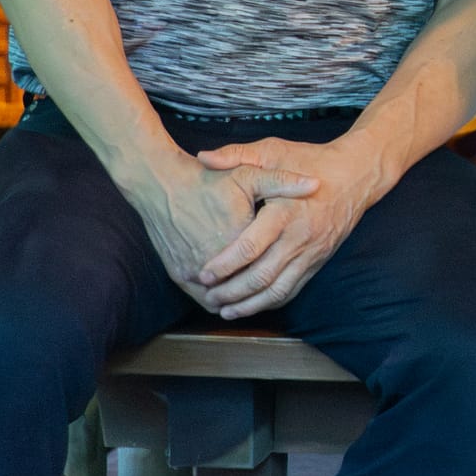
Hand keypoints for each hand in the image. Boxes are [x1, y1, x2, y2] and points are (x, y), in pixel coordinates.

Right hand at [125, 155, 320, 309]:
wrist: (158, 184)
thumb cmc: (206, 180)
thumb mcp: (248, 174)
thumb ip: (283, 181)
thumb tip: (317, 185)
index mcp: (238, 238)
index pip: (268, 265)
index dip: (284, 268)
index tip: (297, 266)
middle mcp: (214, 261)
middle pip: (248, 287)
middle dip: (265, 292)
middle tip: (278, 289)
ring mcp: (193, 272)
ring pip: (225, 300)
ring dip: (241, 301)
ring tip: (257, 295)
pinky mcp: (178, 275)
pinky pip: (203, 298)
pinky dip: (218, 298)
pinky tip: (232, 292)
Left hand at [192, 136, 388, 319]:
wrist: (355, 174)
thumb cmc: (310, 160)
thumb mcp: (274, 151)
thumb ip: (237, 154)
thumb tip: (204, 158)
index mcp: (285, 212)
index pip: (250, 248)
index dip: (223, 265)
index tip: (202, 274)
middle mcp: (300, 237)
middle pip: (261, 276)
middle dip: (231, 292)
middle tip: (208, 297)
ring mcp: (312, 252)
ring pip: (278, 290)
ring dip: (250, 305)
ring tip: (225, 310)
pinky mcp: (318, 260)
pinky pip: (293, 289)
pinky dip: (270, 302)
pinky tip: (252, 305)